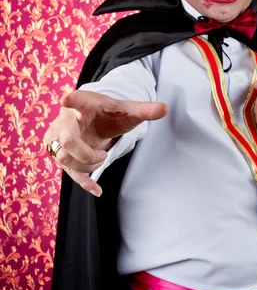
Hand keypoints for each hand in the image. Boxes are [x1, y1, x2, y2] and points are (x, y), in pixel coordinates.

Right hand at [44, 90, 167, 195]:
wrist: (94, 120)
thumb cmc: (109, 113)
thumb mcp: (127, 110)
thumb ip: (145, 109)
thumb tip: (166, 109)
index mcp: (83, 103)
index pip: (76, 101)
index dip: (71, 101)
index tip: (66, 99)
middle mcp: (66, 118)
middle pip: (68, 141)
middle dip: (87, 154)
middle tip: (104, 155)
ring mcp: (58, 136)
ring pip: (65, 158)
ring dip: (87, 165)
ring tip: (101, 158)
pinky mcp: (59, 152)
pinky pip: (68, 170)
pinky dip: (83, 181)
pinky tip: (97, 189)